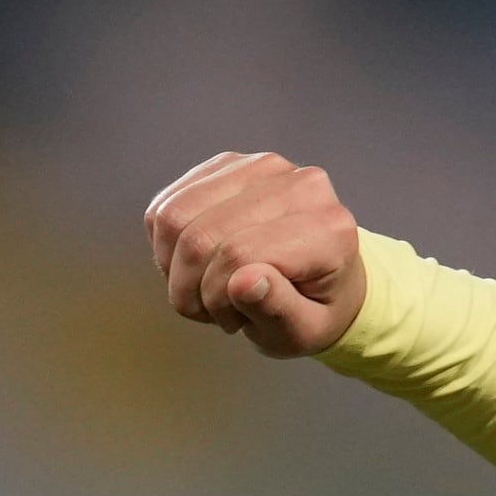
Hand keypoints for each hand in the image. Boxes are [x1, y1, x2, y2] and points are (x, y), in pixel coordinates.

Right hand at [146, 152, 370, 357]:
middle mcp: (300, 185)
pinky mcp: (229, 164)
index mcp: (328, 228)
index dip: (216, 298)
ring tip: (205, 290)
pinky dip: (167, 246)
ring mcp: (262, 166)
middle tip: (213, 311)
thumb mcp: (304, 331)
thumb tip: (243, 282)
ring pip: (175, 216)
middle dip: (191, 288)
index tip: (233, 321)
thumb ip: (278, 310)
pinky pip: (167, 205)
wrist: (321, 276)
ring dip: (175, 267)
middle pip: (201, 235)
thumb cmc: (314, 308)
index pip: (238, 255)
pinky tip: (197, 265)